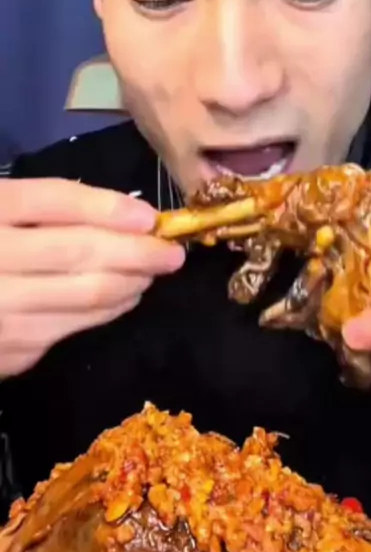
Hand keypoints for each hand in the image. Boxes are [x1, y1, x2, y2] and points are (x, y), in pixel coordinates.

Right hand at [0, 178, 184, 376]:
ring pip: (87, 295)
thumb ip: (39, 209)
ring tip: (152, 272)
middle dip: (138, 251)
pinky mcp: (10, 352)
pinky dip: (109, 310)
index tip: (150, 216)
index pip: (53, 200)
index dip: (107, 206)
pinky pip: (74, 326)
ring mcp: (0, 311)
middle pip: (79, 251)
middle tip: (172, 252)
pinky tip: (123, 298)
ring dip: (132, 283)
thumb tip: (123, 216)